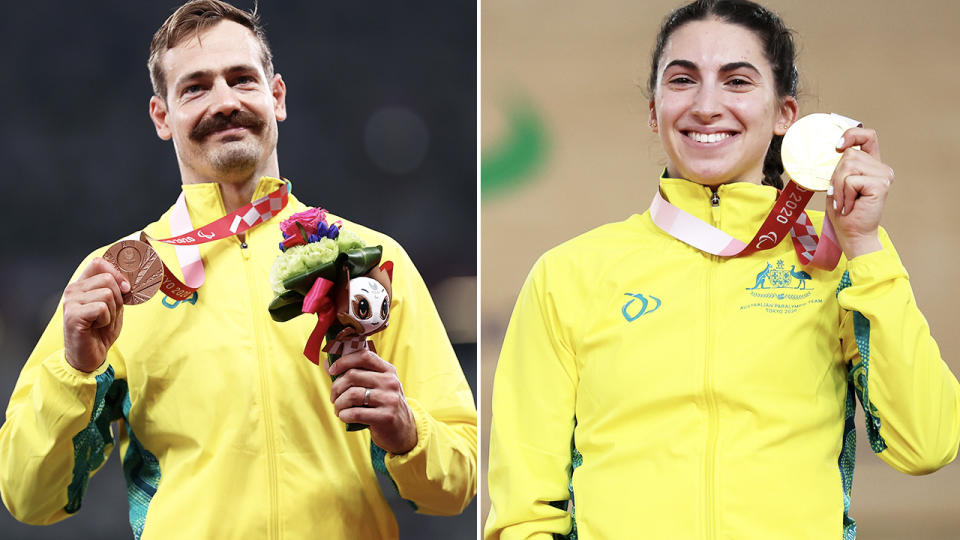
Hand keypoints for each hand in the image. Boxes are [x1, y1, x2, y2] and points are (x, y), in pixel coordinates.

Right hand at [62, 258, 129, 372]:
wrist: (89, 356)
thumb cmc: (100, 332)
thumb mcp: (114, 307)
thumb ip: (118, 292)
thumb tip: (127, 281)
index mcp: (83, 285)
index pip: (98, 263)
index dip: (116, 272)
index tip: (125, 288)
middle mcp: (73, 290)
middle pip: (108, 279)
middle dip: (118, 298)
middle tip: (109, 314)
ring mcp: (71, 302)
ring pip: (107, 294)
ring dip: (112, 311)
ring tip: (102, 322)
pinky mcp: (73, 315)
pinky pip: (102, 308)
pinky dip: (106, 320)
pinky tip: (96, 327)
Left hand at [328, 350, 417, 453]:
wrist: (403, 431)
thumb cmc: (382, 405)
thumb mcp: (375, 386)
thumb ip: (355, 373)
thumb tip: (327, 363)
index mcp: (388, 370)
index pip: (364, 356)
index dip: (344, 361)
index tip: (332, 371)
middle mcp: (390, 382)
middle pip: (353, 375)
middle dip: (336, 387)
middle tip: (334, 398)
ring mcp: (389, 399)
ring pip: (352, 394)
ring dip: (339, 403)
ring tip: (339, 410)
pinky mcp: (385, 417)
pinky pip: (355, 413)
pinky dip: (344, 415)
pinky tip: (345, 417)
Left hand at [827, 127, 894, 258]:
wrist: (852, 234)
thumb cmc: (843, 211)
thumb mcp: (837, 184)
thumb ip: (839, 167)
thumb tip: (832, 151)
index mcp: (871, 164)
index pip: (867, 136)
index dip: (852, 134)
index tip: (838, 146)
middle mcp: (880, 168)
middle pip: (849, 155)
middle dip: (836, 176)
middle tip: (840, 196)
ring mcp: (883, 175)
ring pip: (848, 166)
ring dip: (838, 187)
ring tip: (845, 202)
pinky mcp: (881, 184)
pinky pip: (850, 181)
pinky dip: (844, 195)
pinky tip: (851, 206)